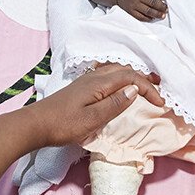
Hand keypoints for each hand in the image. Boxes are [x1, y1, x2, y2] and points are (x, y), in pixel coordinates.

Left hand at [31, 64, 163, 147]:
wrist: (35, 124)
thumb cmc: (63, 125)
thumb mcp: (92, 119)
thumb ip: (114, 104)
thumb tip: (134, 90)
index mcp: (99, 83)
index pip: (131, 78)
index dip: (148, 88)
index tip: (160, 102)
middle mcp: (94, 76)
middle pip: (125, 70)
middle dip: (144, 79)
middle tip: (158, 90)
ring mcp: (86, 80)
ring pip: (116, 71)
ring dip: (133, 77)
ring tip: (144, 86)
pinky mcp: (81, 86)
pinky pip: (107, 75)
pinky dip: (121, 78)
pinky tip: (120, 87)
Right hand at [116, 0, 166, 20]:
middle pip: (152, 2)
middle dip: (161, 6)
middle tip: (166, 8)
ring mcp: (133, 4)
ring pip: (147, 11)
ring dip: (157, 14)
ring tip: (163, 15)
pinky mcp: (130, 11)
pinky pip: (140, 17)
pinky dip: (148, 18)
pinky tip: (153, 18)